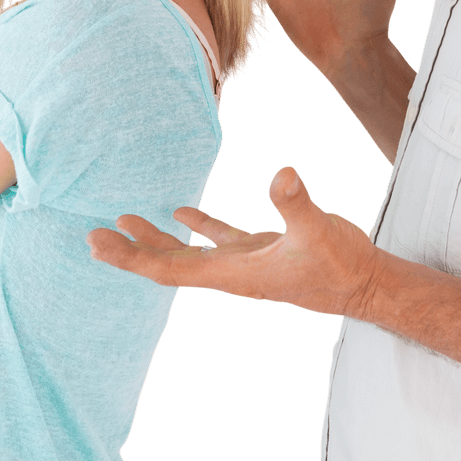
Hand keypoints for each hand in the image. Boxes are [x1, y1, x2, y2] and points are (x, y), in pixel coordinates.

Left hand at [87, 166, 380, 318]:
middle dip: (132, 251)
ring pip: (190, 254)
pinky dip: (198, 227)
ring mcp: (245, 264)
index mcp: (235, 275)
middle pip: (169, 265)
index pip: (170, 269)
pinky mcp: (261, 252)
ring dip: (157, 239)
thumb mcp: (319, 231)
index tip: (99, 243)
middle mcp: (232, 274)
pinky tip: (182, 211)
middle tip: (93, 235)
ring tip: (125, 221)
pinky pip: (220, 240)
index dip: (133, 257)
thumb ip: (297, 204)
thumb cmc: (342, 265)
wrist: (366, 285)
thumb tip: (282, 174)